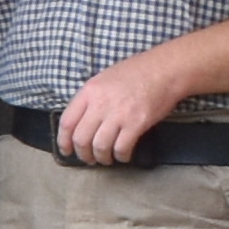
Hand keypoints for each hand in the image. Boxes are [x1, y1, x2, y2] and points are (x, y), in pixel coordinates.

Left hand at [52, 48, 195, 165]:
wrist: (165, 69)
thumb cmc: (136, 72)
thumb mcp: (104, 79)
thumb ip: (91, 99)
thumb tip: (82, 121)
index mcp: (89, 91)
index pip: (67, 122)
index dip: (63, 141)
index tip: (66, 150)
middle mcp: (100, 104)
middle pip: (81, 138)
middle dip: (83, 154)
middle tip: (89, 159)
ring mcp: (118, 114)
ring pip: (100, 146)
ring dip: (101, 158)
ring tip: (106, 159)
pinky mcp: (136, 123)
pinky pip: (121, 148)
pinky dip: (121, 156)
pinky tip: (123, 155)